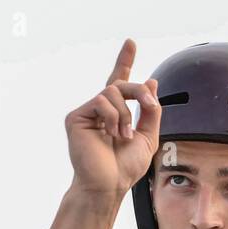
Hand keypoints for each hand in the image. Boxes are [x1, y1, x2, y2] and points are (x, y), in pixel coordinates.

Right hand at [64, 38, 161, 197]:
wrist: (108, 185)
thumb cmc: (125, 168)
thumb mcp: (148, 137)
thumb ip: (151, 111)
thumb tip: (151, 82)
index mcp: (115, 114)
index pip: (120, 83)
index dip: (124, 62)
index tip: (130, 43)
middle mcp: (100, 111)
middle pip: (121, 84)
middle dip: (139, 91)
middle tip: (149, 104)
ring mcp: (86, 113)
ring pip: (112, 91)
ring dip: (126, 113)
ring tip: (123, 135)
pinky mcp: (76, 117)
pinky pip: (101, 101)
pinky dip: (113, 117)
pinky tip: (111, 134)